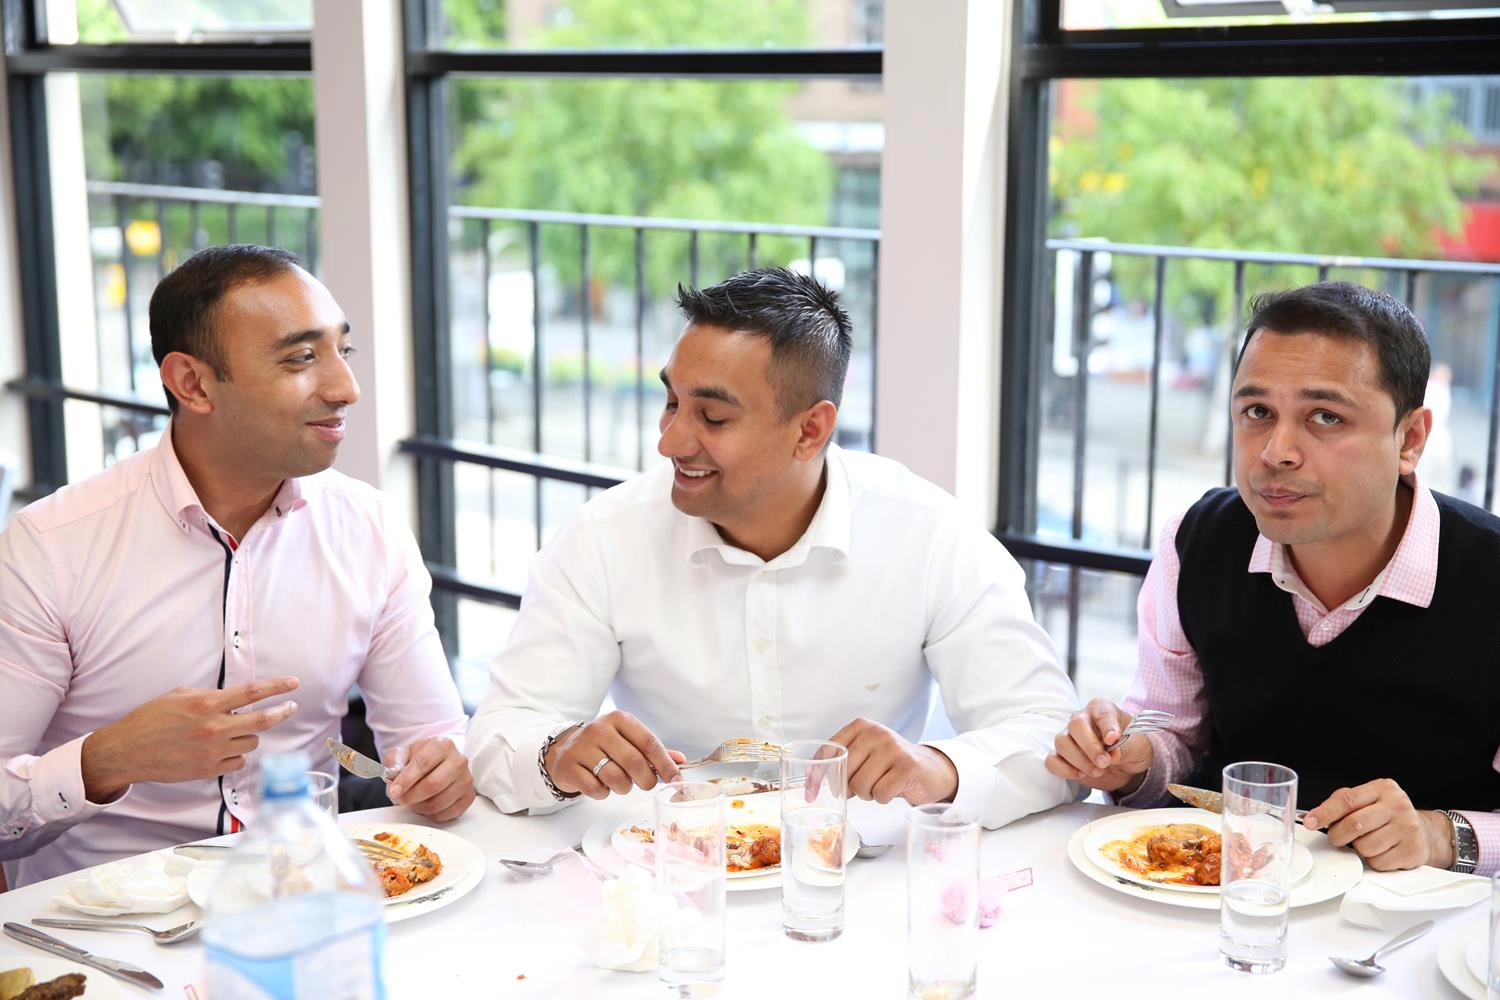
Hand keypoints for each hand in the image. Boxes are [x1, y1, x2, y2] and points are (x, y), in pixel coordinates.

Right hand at [80, 676, 300, 801]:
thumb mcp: (179, 696)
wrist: (127, 750)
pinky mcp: (209, 770)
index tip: (294, 684)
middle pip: (263, 720)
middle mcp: (214, 727)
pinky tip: (226, 750)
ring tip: (235, 731)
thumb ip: (209, 696)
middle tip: (290, 707)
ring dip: (249, 735)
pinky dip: (237, 755)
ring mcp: (213, 751)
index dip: (278, 687)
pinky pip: (239, 763)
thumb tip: (233, 697)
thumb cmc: (150, 719)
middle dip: (282, 712)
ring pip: (252, 742)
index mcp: (207, 704)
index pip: (253, 692)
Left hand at [385, 738, 474, 822]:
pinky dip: (431, 814)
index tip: (394, 791)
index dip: (406, 780)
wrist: (436, 765)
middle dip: (411, 796)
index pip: (423, 763)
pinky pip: (445, 814)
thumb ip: (393, 761)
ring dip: (419, 807)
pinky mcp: (469, 797)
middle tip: (400, 798)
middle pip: (433, 785)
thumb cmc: (418, 760)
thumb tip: (394, 773)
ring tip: (414, 800)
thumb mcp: (401, 754)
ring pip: (438, 803)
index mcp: (442, 745)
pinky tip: (427, 804)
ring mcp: (466, 780)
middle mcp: (459, 760)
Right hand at [543, 710, 685, 799]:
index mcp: (620, 719)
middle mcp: (600, 730)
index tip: (676, 781)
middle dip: (646, 780)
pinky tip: (601, 785)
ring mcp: (582, 747)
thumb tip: (681, 761)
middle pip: (634, 762)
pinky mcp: (569, 766)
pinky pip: (596, 789)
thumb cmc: (603, 746)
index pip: (649, 743)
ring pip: (615, 778)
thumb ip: (652, 751)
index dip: (666, 765)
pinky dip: (603, 793)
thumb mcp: (627, 740)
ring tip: (620, 783)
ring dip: (623, 788)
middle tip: (647, 784)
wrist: (564, 750)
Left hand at [827, 718, 957, 805]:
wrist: (930, 770)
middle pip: (845, 772)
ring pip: (861, 785)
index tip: (810, 792)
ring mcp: (893, 748)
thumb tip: (814, 782)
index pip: (829, 750)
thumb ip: (843, 760)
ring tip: (880, 785)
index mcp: (861, 726)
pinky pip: (880, 794)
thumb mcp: (866, 753)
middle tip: (863, 787)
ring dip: (868, 794)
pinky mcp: (907, 767)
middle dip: (850, 788)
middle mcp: (877, 733)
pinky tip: (893, 789)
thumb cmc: (892, 764)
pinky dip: (883, 798)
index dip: (816, 774)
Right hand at [1044, 698, 1154, 793]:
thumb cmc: (1132, 747)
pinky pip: (1052, 760)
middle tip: (1104, 762)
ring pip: (1061, 743)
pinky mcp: (1063, 755)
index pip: (1101, 712)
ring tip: (1098, 771)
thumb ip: (1125, 748)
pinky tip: (1081, 774)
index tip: (1113, 739)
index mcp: (1102, 709)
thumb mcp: (1138, 746)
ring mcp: (1069, 736)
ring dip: (1080, 761)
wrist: (1126, 765)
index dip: (1107, 726)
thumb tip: (1112, 754)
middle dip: (1089, 747)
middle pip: (1075, 725)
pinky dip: (1065, 770)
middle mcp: (1082, 718)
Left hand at [1303, 779, 1453, 870]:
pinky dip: (1373, 860)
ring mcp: (1408, 828)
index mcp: (1383, 788)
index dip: (1325, 813)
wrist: (1424, 831)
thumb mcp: (1366, 800)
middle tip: (1338, 838)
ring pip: (1365, 846)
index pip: (1347, 800)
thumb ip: (1340, 804)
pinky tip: (1382, 851)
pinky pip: (1378, 862)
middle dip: (1338, 835)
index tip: (1309, 822)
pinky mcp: (1413, 850)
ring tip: (1368, 841)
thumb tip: (1310, 816)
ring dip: (1358, 849)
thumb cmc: (1387, 815)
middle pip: (1354, 824)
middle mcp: (1398, 805)